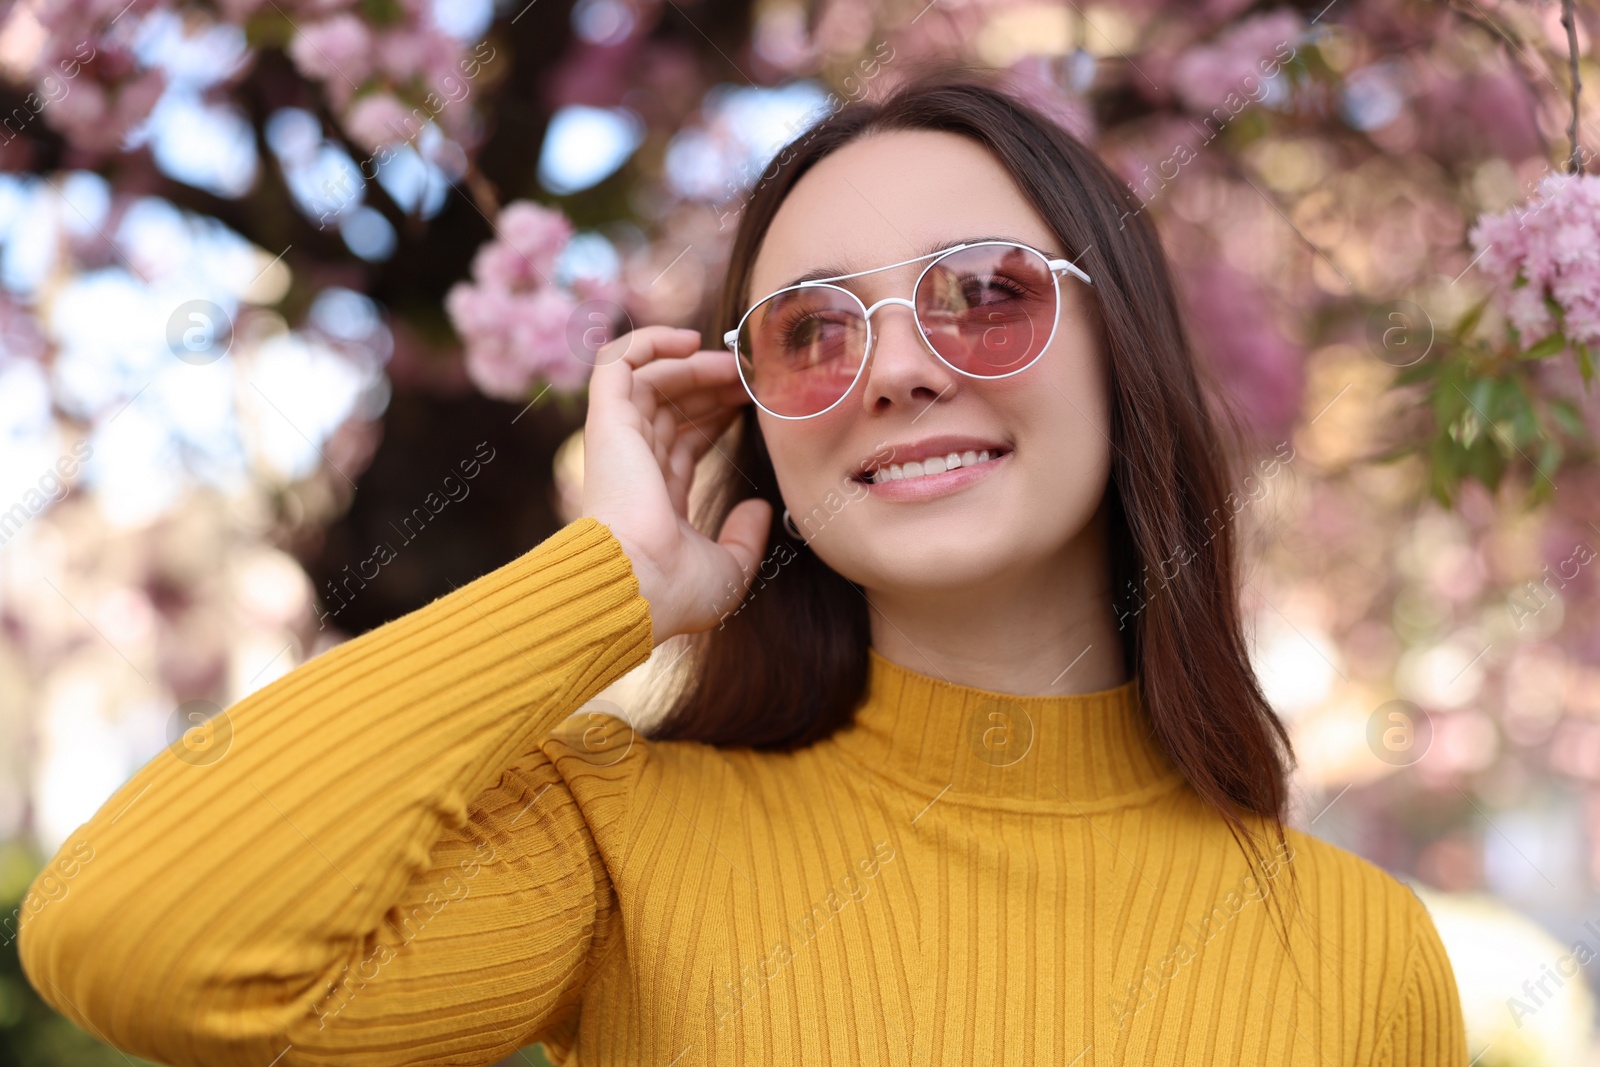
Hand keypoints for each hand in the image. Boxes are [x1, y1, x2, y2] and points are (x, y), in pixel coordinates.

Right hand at [581, 326, 773, 644]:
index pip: (684, 442)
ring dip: (694, 365)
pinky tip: (692, 340)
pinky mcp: (608, 419)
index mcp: (655, 499)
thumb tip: (761, 509)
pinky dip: (650, 342)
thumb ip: (745, 537)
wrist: (637, 584)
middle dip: (713, 386)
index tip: (755, 403)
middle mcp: (634, 466)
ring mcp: (618, 441)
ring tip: (735, 363)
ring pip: (652, 381)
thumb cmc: (676, 589)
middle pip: (672, 408)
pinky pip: (617, 363)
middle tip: (754, 377)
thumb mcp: (729, 567)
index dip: (718, 416)